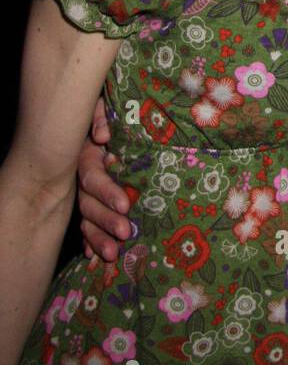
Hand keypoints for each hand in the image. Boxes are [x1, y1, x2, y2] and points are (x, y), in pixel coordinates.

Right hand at [78, 96, 130, 261]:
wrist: (110, 120)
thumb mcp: (107, 107)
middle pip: (88, 203)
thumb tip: (102, 136)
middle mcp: (83, 177)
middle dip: (106, 220)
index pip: (93, 176)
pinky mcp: (93, 202)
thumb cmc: (114, 113)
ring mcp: (85, 192)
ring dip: (98, 237)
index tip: (126, 204)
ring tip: (113, 254)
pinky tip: (93, 257)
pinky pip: (87, 225)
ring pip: (87, 218)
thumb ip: (102, 116)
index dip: (107, 191)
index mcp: (87, 155)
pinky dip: (90, 241)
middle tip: (126, 233)